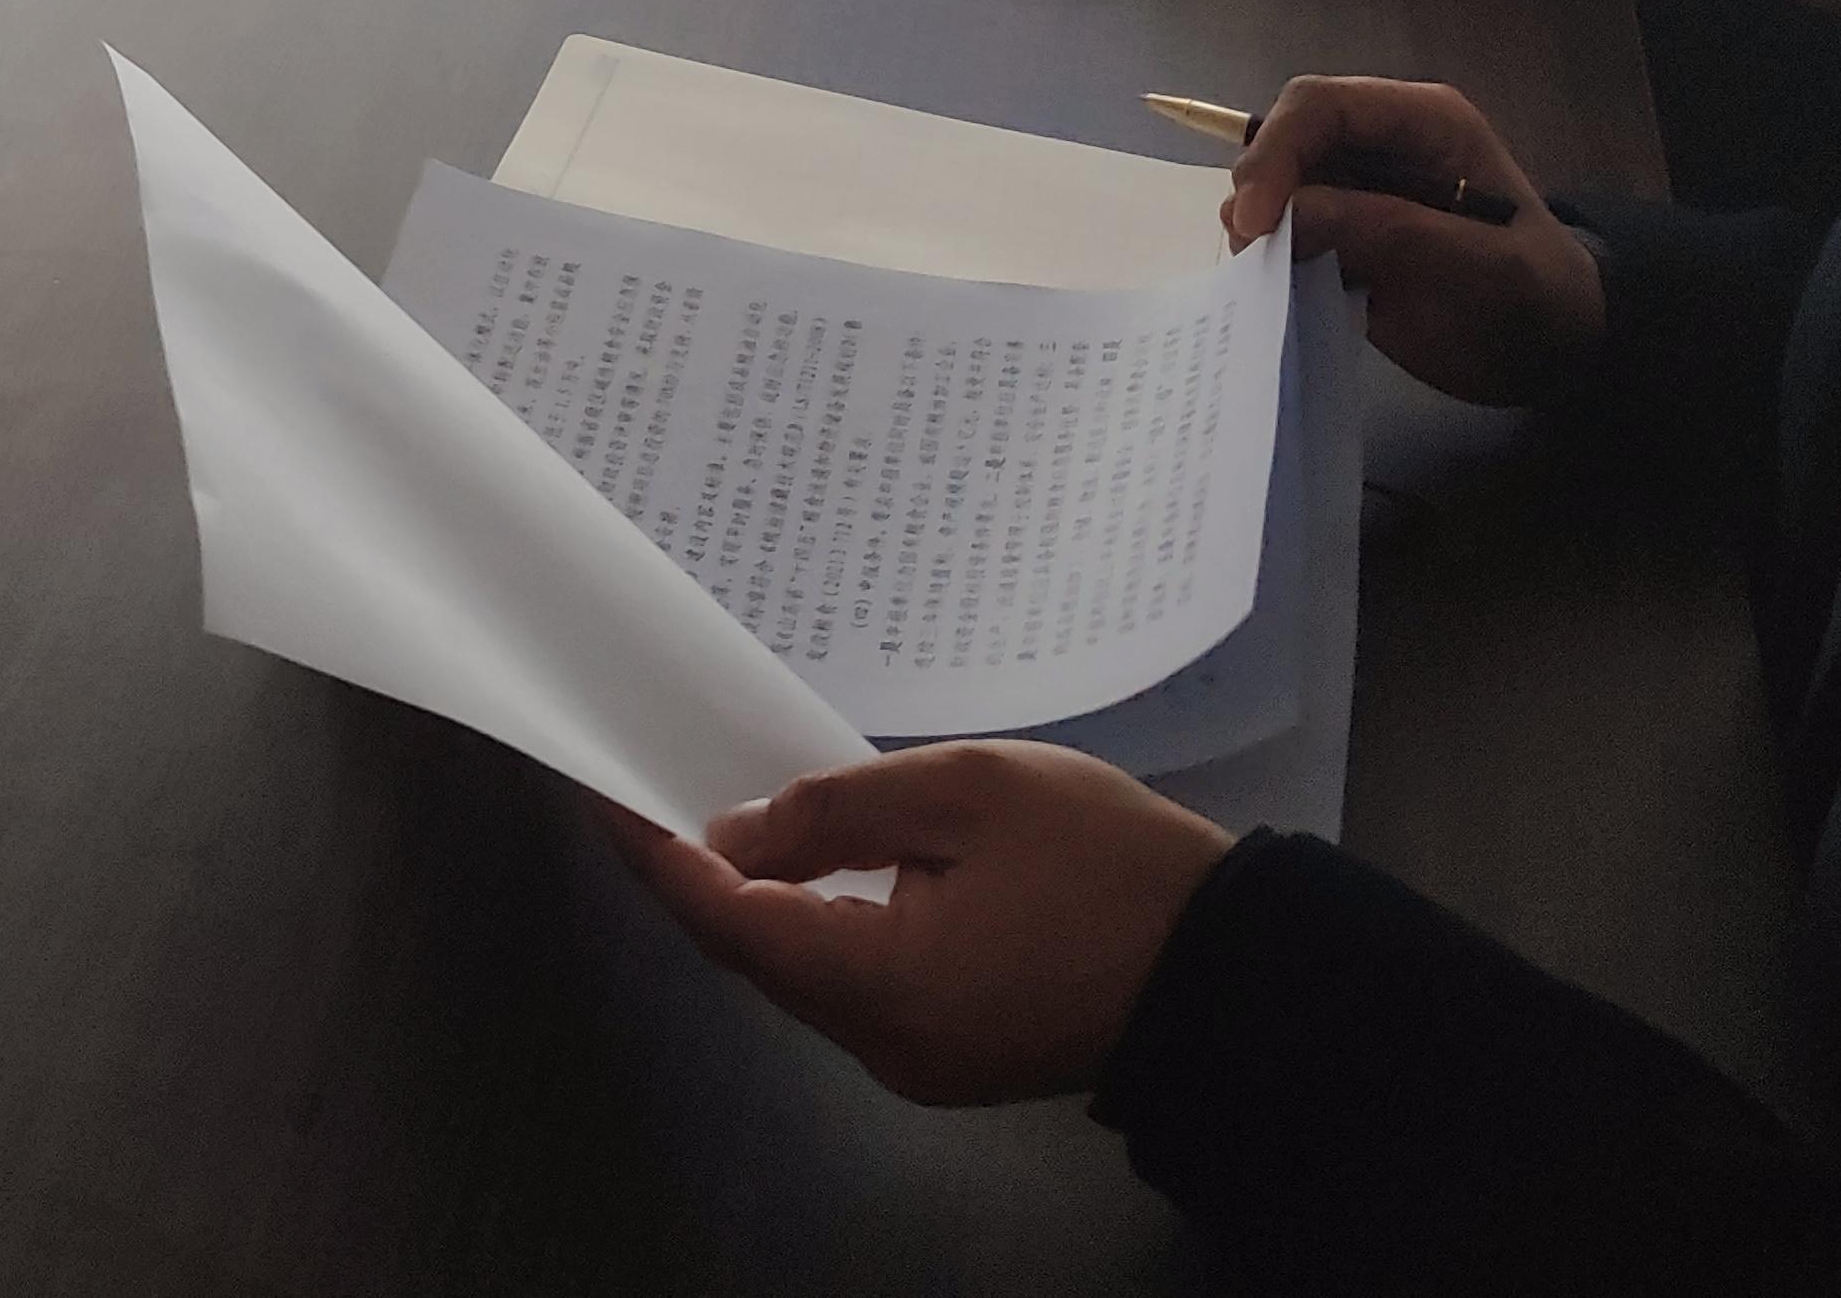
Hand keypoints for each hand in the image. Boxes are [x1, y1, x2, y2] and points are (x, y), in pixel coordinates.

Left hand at [601, 744, 1229, 1106]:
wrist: (1234, 969)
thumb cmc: (1116, 867)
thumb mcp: (971, 795)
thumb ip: (840, 811)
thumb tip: (738, 831)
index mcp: (882, 987)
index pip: (728, 919)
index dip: (658, 852)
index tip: (606, 791)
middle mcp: (885, 1044)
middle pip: (754, 953)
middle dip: (697, 870)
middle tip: (650, 782)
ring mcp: (919, 1057)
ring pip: (798, 971)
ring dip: (755, 896)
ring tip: (717, 804)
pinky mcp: (950, 1049)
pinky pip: (850, 982)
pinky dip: (812, 922)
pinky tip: (804, 861)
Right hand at [1218, 75, 1605, 406]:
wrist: (1557, 354)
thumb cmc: (1538, 297)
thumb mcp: (1484, 266)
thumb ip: (1394, 231)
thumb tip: (1291, 216)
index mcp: (1422, 123)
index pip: (1321, 106)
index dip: (1277, 151)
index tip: (1255, 219)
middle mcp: (1380, 146)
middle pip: (1287, 140)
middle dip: (1259, 190)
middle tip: (1250, 252)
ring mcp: (1358, 192)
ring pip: (1277, 188)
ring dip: (1259, 228)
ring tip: (1265, 276)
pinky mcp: (1344, 238)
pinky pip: (1286, 235)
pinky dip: (1270, 260)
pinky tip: (1279, 290)